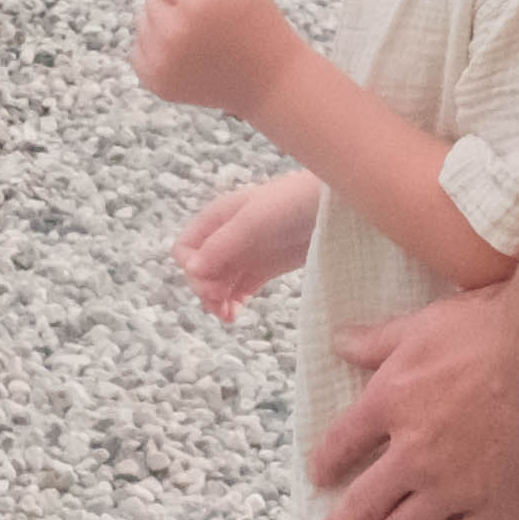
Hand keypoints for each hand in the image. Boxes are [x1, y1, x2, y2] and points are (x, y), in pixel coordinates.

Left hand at [129, 0, 301, 122]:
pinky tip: (186, 55)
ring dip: (165, 25)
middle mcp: (175, 32)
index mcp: (198, 1)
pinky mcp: (156, 82)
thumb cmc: (256, 22)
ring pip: (143, 22)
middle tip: (209, 22)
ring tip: (198, 39)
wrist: (271, 79)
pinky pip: (138, 51)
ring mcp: (163, 61)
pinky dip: (157, 50)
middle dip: (177, 3)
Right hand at [173, 171, 320, 323]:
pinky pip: (238, 290)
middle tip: (220, 303)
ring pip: (217, 283)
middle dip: (205, 288)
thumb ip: (220, 246)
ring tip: (228, 315)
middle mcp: (226, 237)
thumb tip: (191, 269)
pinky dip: (233, 303)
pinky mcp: (264, 269)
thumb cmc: (290, 204)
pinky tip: (235, 315)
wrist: (333, 207)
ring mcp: (245, 254)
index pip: (185, 249)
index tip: (210, 284)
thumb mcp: (251, 222)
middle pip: (199, 270)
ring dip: (217, 301)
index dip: (191, 270)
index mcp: (216, 218)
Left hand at [305, 279, 518, 519]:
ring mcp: (454, 488)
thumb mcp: (423, 323)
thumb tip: (338, 341)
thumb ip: (379, 340)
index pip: (342, 443)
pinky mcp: (500, 512)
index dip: (326, 464)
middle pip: (363, 502)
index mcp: (390, 403)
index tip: (318, 479)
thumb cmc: (496, 324)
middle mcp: (413, 454)